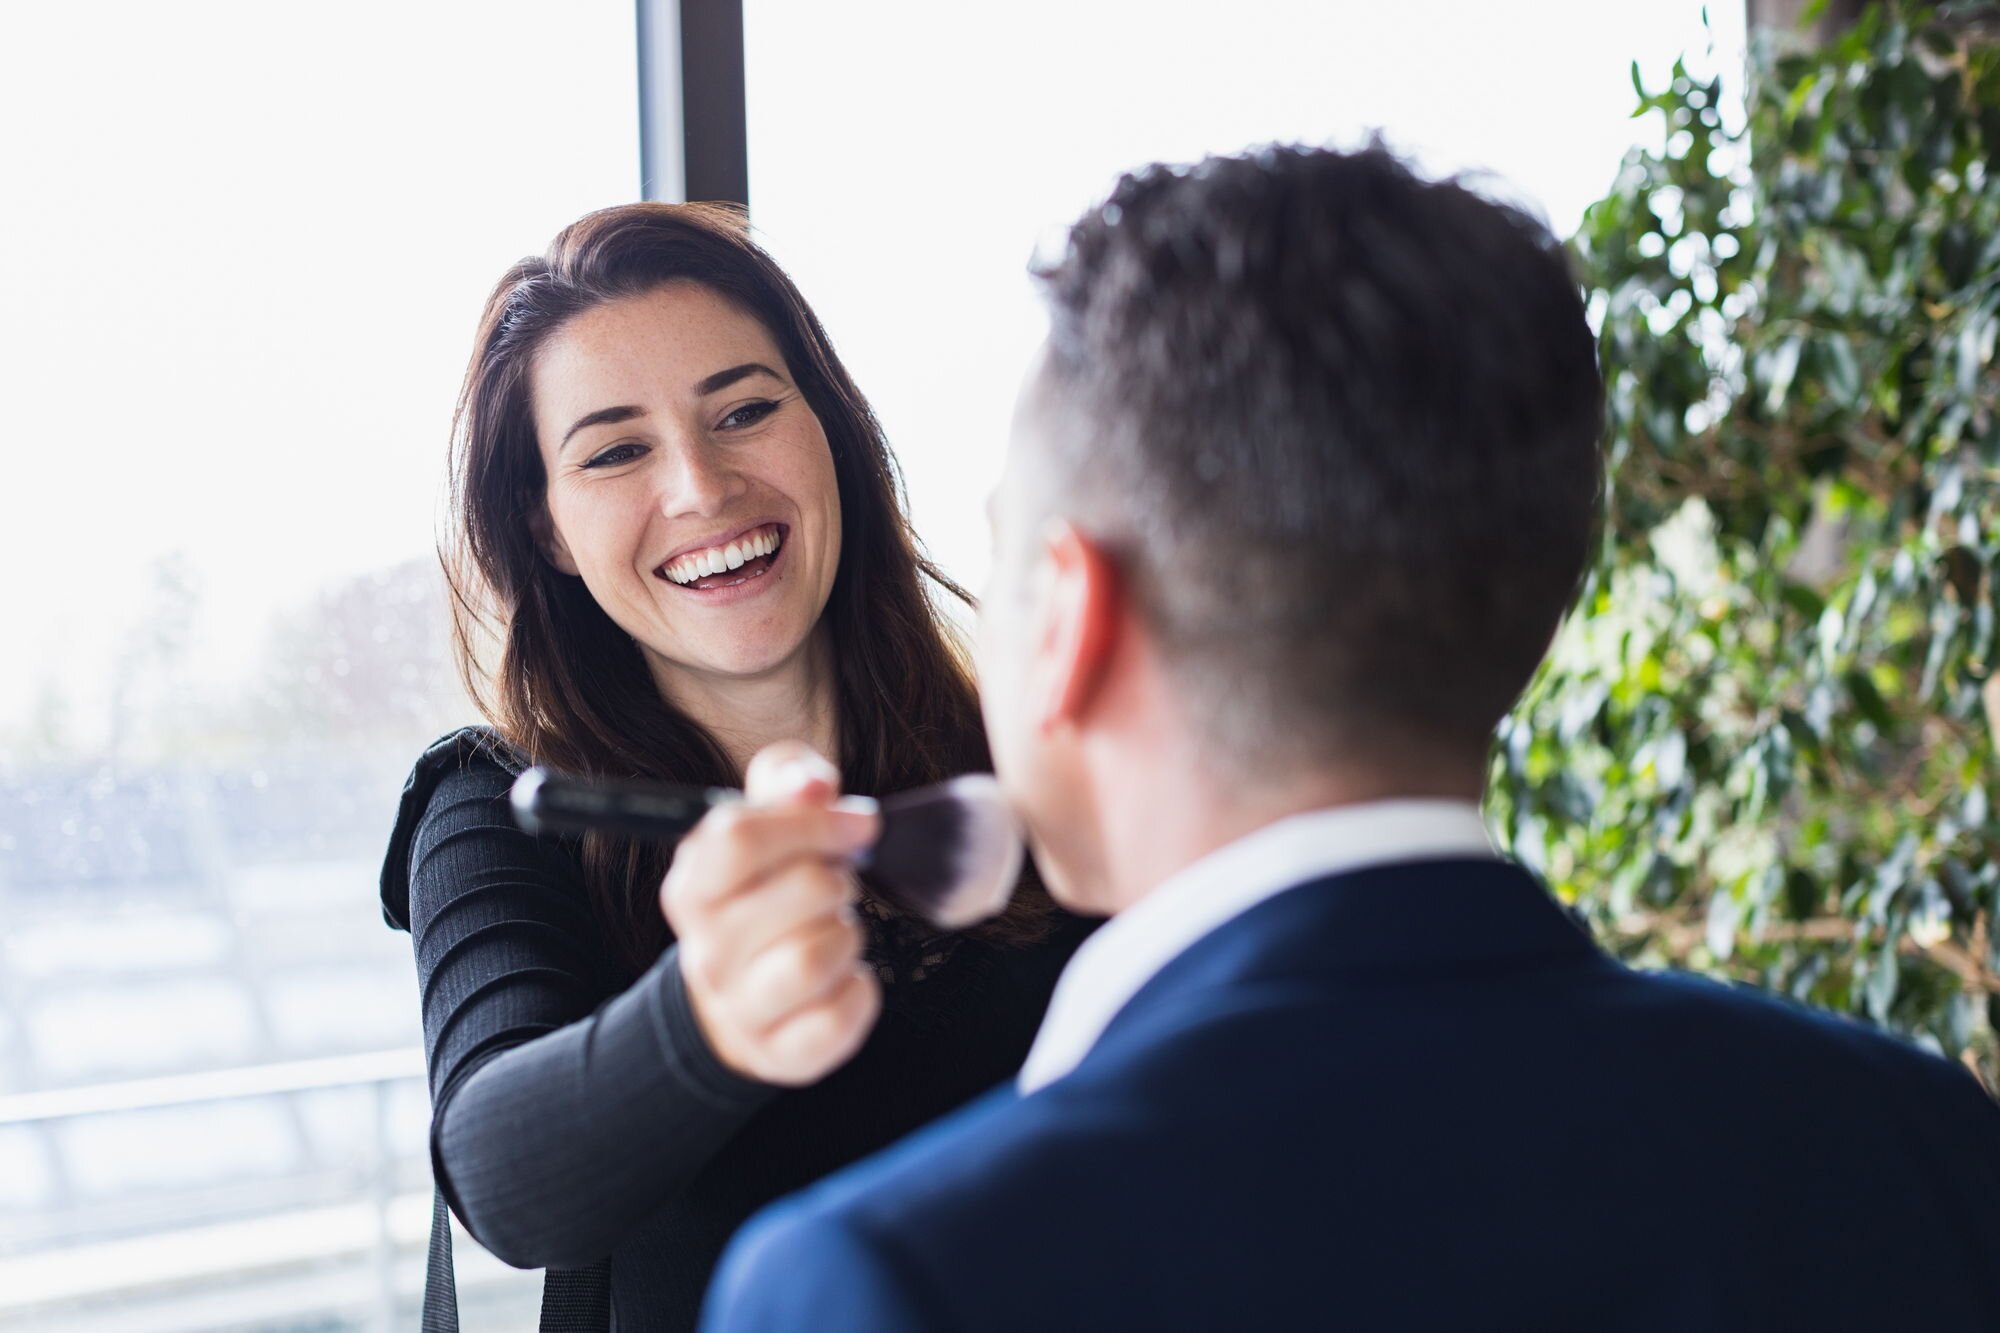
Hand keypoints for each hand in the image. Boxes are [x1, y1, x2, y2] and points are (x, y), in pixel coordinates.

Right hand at [661, 741, 882, 1085]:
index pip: (739, 837)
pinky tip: (842, 979)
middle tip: (836, 886)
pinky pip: (844, 1011)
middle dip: (840, 878)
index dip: (813, 822)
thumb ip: (787, 781)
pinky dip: (860, 989)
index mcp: (693, 885)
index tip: (858, 822)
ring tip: (834, 931)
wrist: (741, 1001)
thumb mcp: (765, 823)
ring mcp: (741, 1006)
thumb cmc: (765, 896)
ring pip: (820, 955)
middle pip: (804, 889)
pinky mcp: (783, 1051)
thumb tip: (813, 786)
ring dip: (848, 933)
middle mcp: (706, 949)